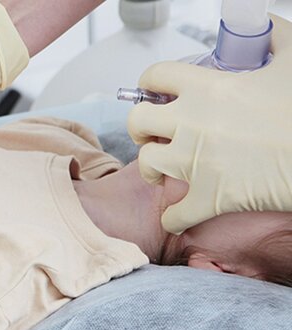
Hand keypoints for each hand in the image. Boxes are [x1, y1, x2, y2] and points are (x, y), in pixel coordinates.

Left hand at [129, 14, 291, 233]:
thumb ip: (276, 40)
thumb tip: (268, 26)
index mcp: (207, 87)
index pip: (154, 77)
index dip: (149, 84)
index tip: (153, 93)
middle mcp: (192, 122)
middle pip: (137, 121)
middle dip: (141, 128)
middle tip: (153, 133)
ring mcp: (196, 161)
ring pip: (147, 163)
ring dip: (151, 168)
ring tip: (163, 170)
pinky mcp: (210, 196)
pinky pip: (175, 215)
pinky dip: (174, 218)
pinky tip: (178, 216)